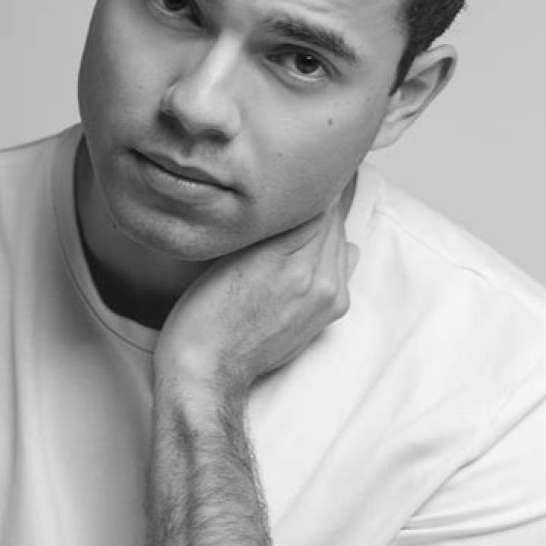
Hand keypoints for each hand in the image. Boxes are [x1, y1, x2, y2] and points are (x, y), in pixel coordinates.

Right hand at [153, 204, 358, 404]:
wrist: (210, 370)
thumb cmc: (205, 314)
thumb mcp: (230, 256)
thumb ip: (272, 227)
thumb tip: (298, 196)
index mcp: (292, 259)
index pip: (319, 202)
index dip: (304, 185)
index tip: (292, 175)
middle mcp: (320, 279)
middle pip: (333, 220)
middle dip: (315, 205)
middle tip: (292, 190)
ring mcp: (329, 299)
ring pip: (339, 242)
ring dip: (322, 230)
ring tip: (293, 224)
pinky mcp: (328, 314)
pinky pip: (340, 268)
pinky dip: (327, 255)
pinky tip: (301, 254)